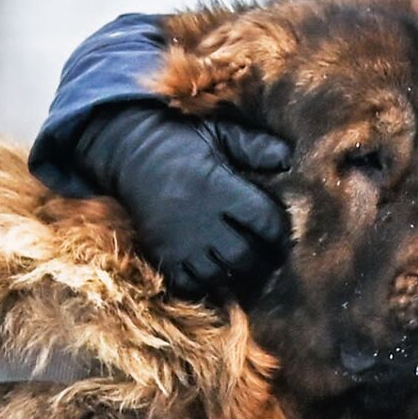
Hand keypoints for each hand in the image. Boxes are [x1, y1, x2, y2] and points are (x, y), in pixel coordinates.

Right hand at [74, 104, 290, 297]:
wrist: (128, 152)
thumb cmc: (181, 143)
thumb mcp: (218, 134)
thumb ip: (254, 147)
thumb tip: (289, 159)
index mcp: (220, 187)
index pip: (264, 220)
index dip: (280, 232)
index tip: (285, 235)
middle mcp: (201, 219)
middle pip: (244, 255)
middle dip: (263, 260)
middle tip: (271, 258)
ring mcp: (180, 240)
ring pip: (219, 273)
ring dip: (236, 274)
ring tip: (246, 267)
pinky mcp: (162, 253)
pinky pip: (189, 284)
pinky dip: (206, 284)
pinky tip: (215, 273)